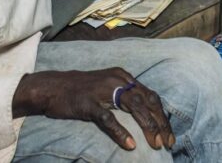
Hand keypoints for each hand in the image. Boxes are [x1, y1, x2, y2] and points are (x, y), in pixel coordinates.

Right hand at [12, 68, 174, 151]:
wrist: (52, 87)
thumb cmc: (81, 90)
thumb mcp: (107, 87)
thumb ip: (125, 96)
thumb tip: (146, 114)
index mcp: (123, 77)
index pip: (151, 96)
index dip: (162, 116)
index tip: (169, 135)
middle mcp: (117, 80)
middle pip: (148, 101)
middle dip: (160, 123)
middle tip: (168, 142)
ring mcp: (103, 91)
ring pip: (134, 107)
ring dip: (148, 126)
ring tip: (156, 143)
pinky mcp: (88, 103)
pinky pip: (108, 119)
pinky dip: (121, 132)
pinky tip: (129, 144)